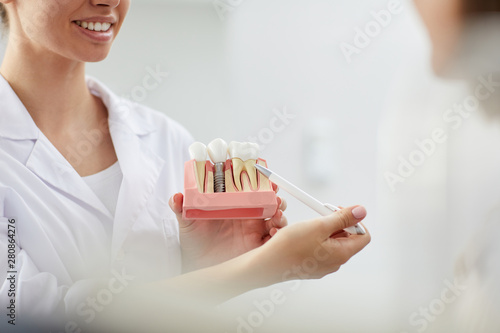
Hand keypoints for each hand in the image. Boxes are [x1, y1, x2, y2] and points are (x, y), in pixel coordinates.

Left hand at [169, 192, 287, 271]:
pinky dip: (278, 233)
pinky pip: (274, 238)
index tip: (265, 176)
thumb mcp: (187, 221)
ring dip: (280, 213)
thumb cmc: (194, 240)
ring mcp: (254, 230)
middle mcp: (248, 215)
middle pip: (269, 201)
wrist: (196, 265)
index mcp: (235, 204)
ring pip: (275, 217)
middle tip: (275, 195)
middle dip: (276, 196)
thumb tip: (176, 196)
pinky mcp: (258, 246)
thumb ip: (181, 208)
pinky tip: (273, 232)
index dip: (261, 181)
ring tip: (277, 213)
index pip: (252, 188)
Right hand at [251, 206, 369, 284]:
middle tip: (322, 214)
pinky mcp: (311, 266)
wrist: (268, 264)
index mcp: (342, 253)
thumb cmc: (291, 246)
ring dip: (326, 229)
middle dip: (338, 222)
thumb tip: (361, 211)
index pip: (363, 236)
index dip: (355, 220)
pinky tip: (303, 234)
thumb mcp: (319, 225)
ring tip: (310, 224)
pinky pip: (321, 249)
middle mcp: (335, 262)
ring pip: (333, 242)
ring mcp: (323, 266)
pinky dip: (316, 238)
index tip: (340, 211)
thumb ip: (342, 218)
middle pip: (348, 238)